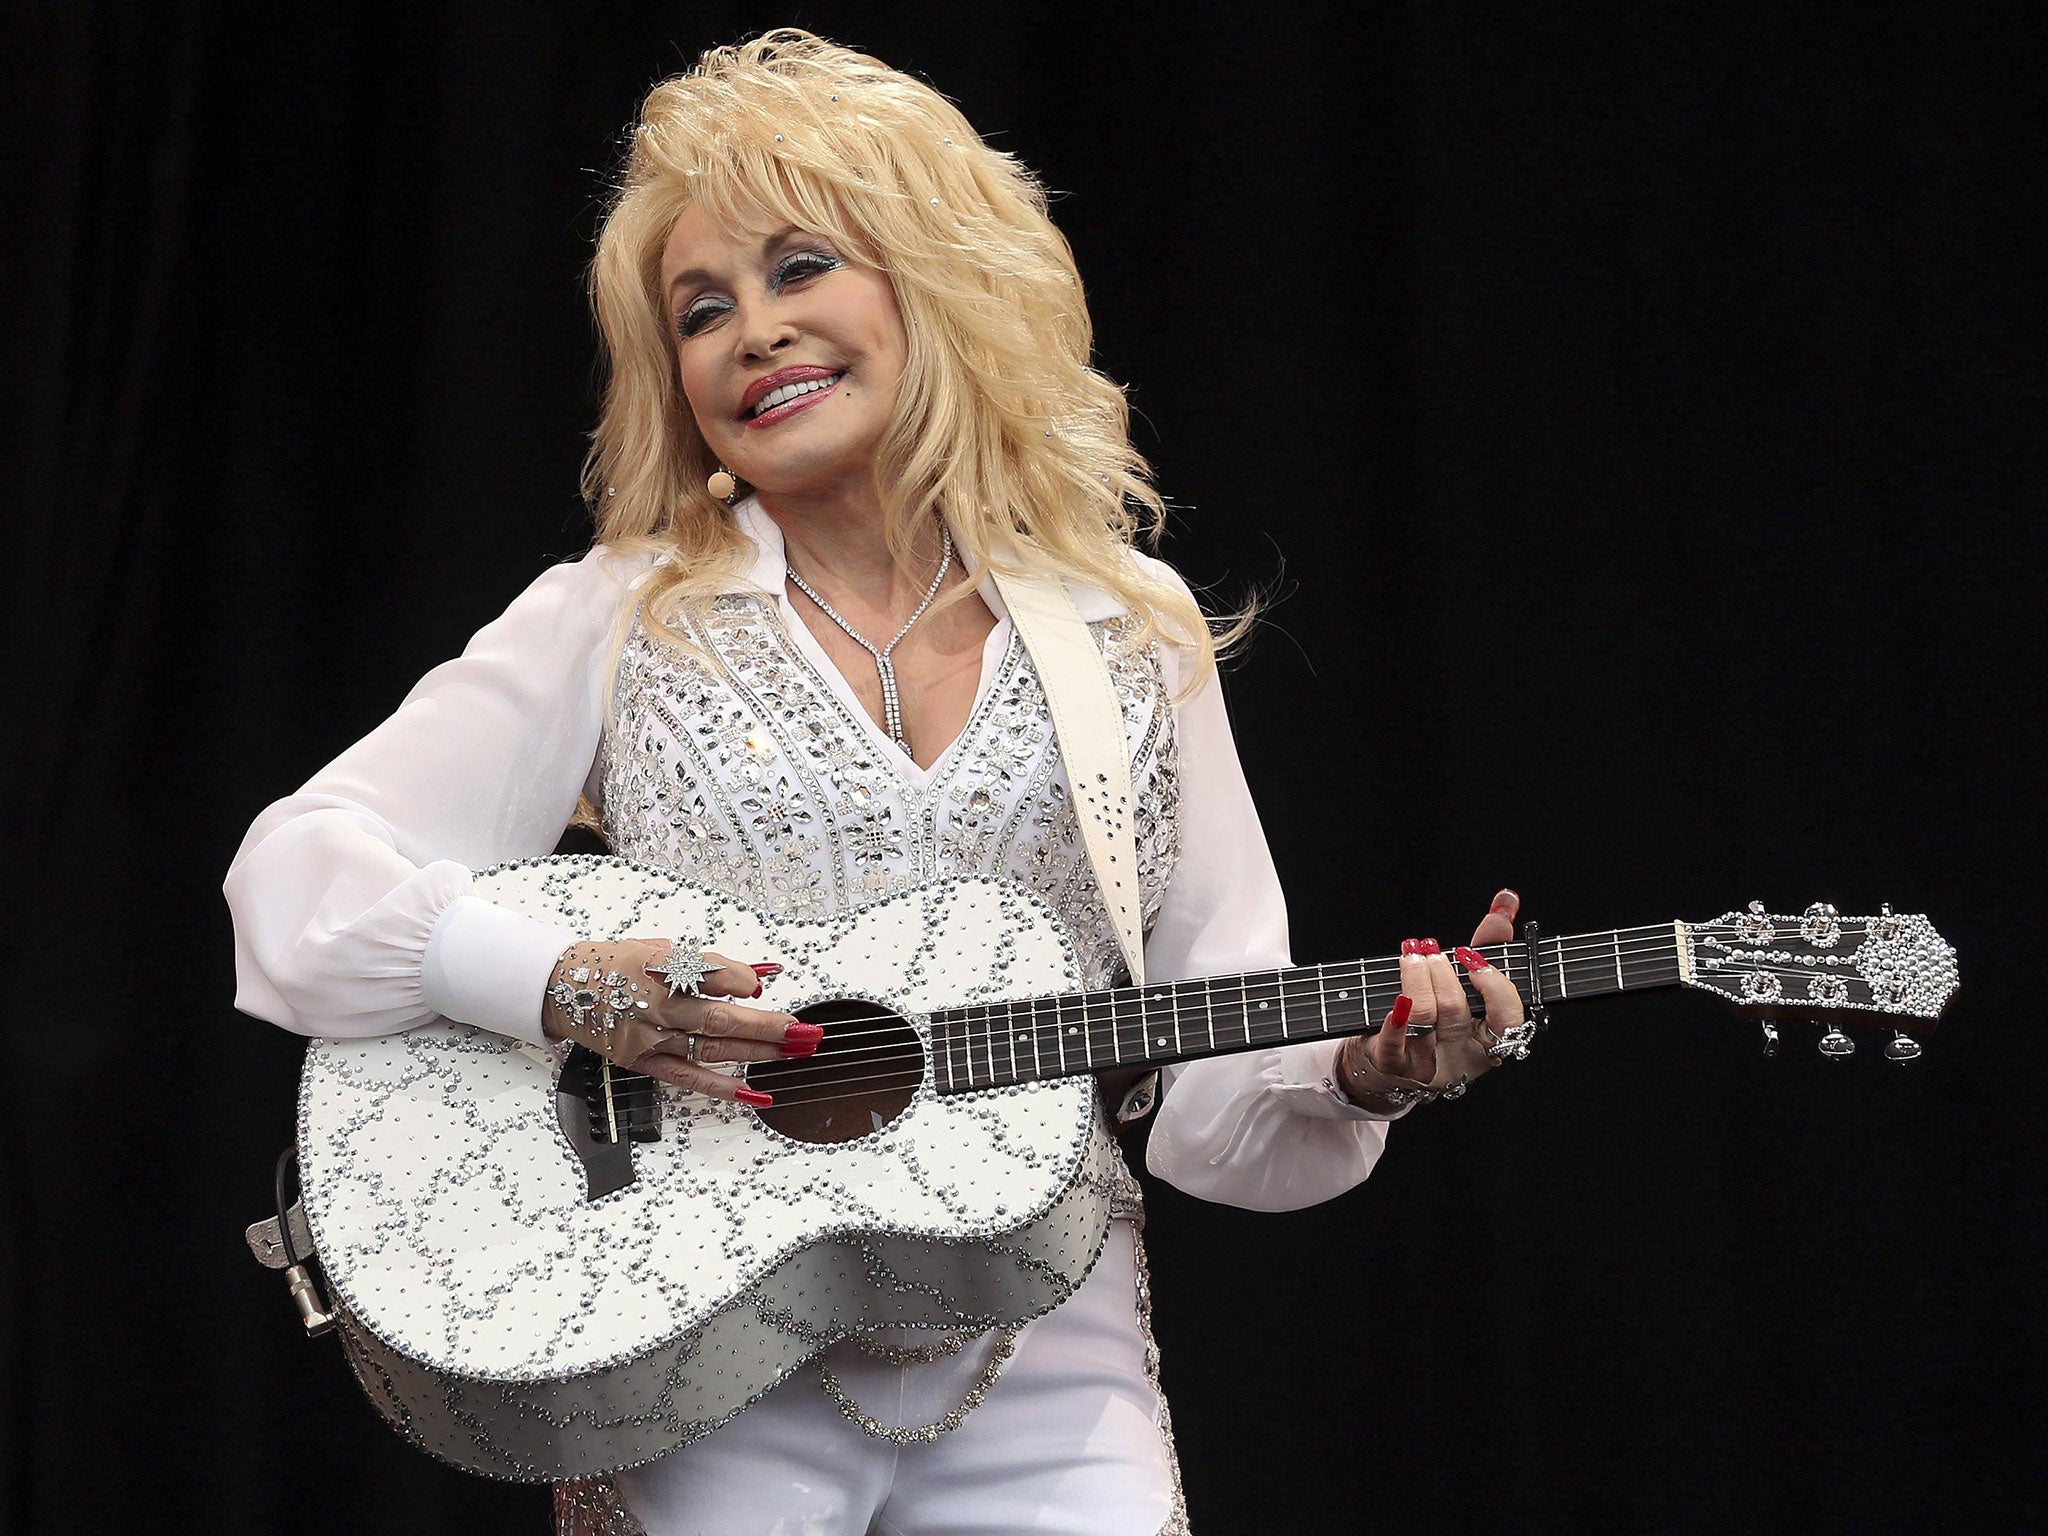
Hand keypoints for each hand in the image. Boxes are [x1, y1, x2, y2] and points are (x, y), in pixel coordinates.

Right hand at [542, 939, 819, 1104]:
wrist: (560, 988)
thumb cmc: (615, 964)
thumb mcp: (661, 949)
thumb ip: (710, 964)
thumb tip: (760, 976)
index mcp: (660, 968)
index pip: (713, 975)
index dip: (743, 982)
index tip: (760, 988)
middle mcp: (656, 1006)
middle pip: (721, 1018)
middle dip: (770, 1026)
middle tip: (807, 1031)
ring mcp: (650, 1038)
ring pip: (713, 1048)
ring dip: (759, 1052)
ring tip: (797, 1051)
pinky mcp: (644, 1062)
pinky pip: (688, 1078)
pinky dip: (723, 1087)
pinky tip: (756, 1094)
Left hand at [1337, 889, 1526, 1107]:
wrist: (1393, 1060)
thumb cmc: (1441, 1019)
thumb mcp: (1469, 983)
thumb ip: (1491, 944)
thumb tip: (1506, 899)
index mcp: (1490, 1038)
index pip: (1508, 1018)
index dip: (1494, 987)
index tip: (1472, 957)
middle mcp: (1463, 1054)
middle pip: (1457, 1010)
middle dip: (1442, 972)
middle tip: (1430, 950)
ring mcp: (1430, 1063)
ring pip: (1424, 1019)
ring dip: (1416, 978)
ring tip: (1411, 956)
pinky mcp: (1396, 1066)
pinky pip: (1394, 1046)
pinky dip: (1395, 1021)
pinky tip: (1396, 1000)